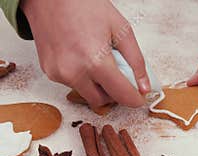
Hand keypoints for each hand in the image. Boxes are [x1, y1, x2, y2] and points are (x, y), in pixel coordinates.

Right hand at [20, 0, 149, 107]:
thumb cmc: (85, 6)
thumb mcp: (122, 30)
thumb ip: (136, 61)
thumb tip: (144, 87)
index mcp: (95, 61)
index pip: (121, 95)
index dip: (134, 100)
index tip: (139, 98)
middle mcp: (74, 72)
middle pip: (103, 100)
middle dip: (115, 93)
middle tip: (119, 74)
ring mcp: (59, 74)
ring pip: (87, 94)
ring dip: (98, 86)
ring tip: (99, 60)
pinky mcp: (49, 72)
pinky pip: (73, 84)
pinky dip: (83, 77)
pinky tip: (83, 58)